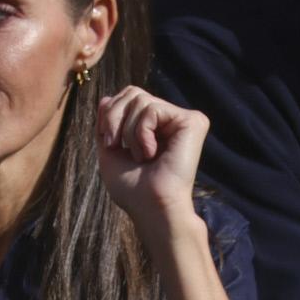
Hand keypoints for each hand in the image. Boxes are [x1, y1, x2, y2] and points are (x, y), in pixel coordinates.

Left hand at [96, 87, 207, 231]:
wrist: (151, 207)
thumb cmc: (132, 189)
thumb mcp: (110, 151)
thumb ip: (108, 123)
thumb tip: (106, 98)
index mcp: (155, 126)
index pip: (128, 97)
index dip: (111, 114)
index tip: (109, 143)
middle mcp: (171, 120)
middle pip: (133, 92)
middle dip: (114, 118)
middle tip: (115, 146)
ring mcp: (184, 120)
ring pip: (140, 99)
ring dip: (129, 132)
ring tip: (140, 156)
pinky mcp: (193, 122)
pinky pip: (152, 109)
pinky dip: (141, 132)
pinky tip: (151, 153)